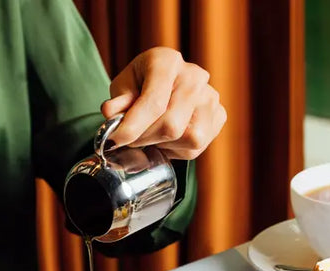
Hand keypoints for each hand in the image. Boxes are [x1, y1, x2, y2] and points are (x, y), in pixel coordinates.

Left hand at [101, 47, 225, 159]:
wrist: (166, 84)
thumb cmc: (141, 84)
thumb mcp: (123, 86)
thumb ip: (118, 100)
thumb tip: (111, 113)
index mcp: (167, 61)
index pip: (154, 102)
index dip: (132, 127)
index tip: (114, 141)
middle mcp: (194, 76)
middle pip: (171, 124)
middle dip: (144, 138)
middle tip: (130, 139)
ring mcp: (210, 96)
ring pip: (187, 138)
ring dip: (161, 144)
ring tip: (150, 136)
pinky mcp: (219, 115)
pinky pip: (196, 146)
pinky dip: (177, 149)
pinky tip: (167, 138)